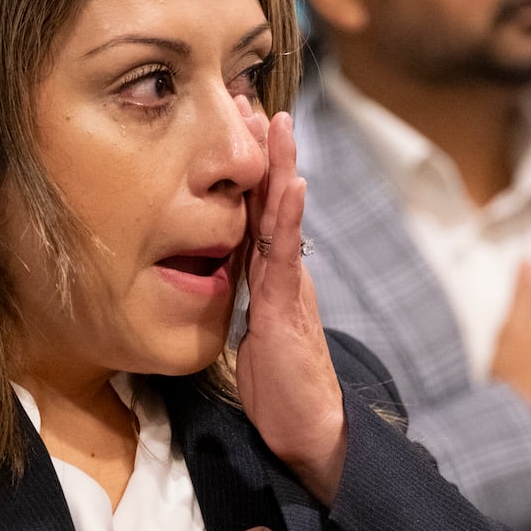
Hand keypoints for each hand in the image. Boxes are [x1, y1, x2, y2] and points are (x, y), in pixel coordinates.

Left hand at [235, 105, 345, 503]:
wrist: (309, 433)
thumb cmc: (278, 387)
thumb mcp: (248, 330)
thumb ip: (241, 296)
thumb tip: (221, 269)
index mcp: (270, 274)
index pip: (255, 209)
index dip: (246, 166)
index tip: (234, 120)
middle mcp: (284, 271)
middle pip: (271, 199)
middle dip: (261, 148)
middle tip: (247, 97)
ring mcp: (290, 286)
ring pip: (282, 217)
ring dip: (278, 166)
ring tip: (274, 121)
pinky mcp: (288, 310)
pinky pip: (284, 256)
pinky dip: (287, 217)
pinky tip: (290, 184)